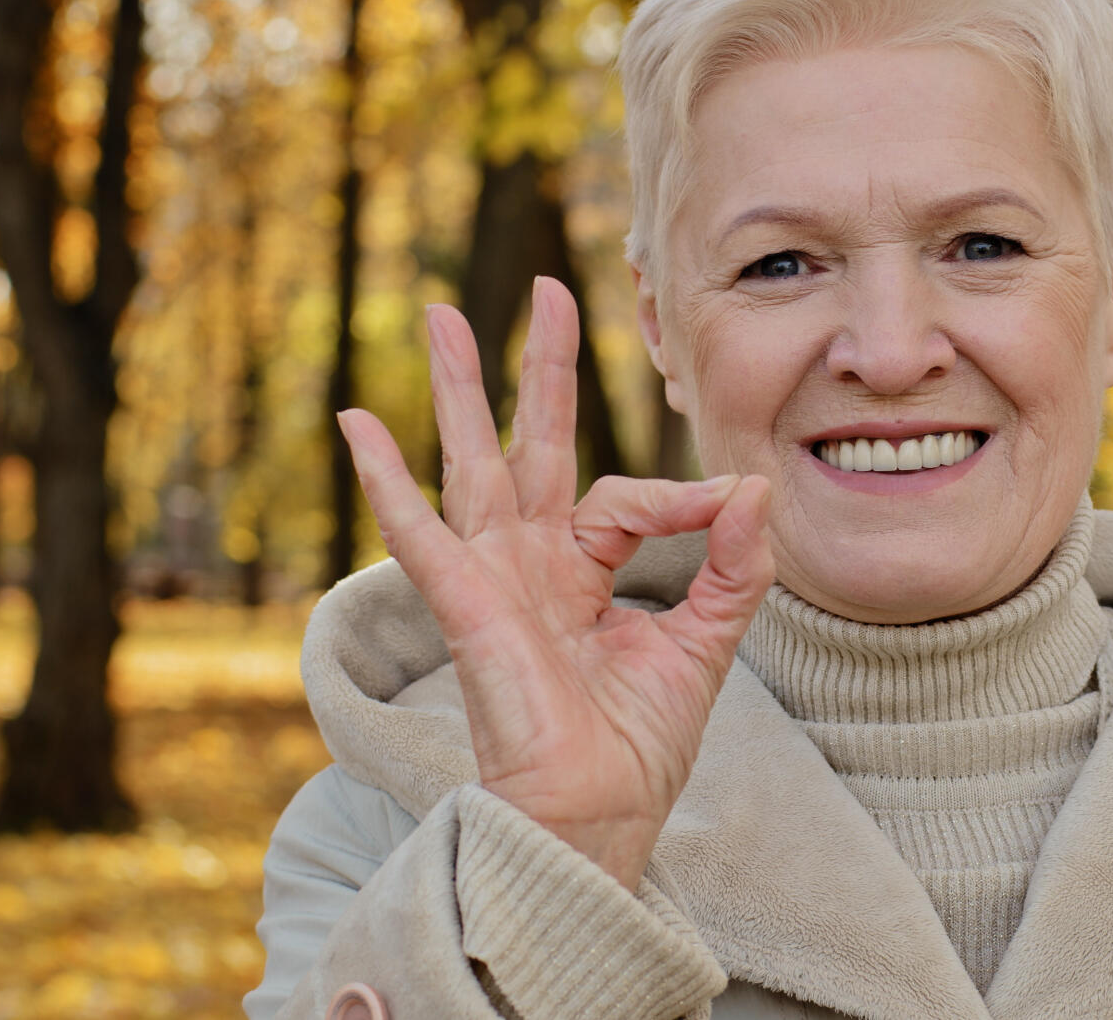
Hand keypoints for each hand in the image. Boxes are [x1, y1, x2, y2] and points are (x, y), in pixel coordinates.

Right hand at [336, 277, 773, 889]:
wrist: (597, 823)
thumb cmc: (636, 749)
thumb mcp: (705, 645)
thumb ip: (733, 567)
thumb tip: (754, 485)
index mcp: (584, 572)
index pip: (629, 497)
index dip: (687, 496)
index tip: (733, 501)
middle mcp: (532, 565)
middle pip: (531, 446)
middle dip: (537, 368)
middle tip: (549, 289)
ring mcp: (494, 581)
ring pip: (473, 464)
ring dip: (456, 388)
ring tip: (440, 314)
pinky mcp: (469, 608)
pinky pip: (421, 536)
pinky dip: (388, 481)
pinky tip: (358, 426)